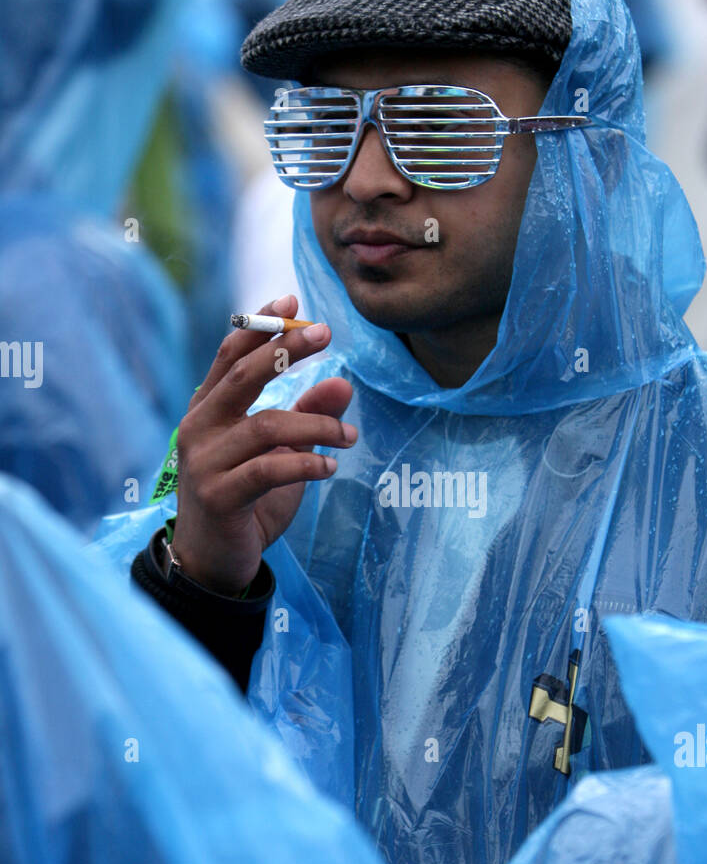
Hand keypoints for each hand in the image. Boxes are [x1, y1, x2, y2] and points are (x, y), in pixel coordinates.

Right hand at [172, 296, 355, 593]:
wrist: (213, 562)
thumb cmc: (246, 502)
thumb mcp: (282, 454)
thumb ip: (306, 417)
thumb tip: (344, 382)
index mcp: (208, 411)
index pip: (229, 356)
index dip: (259, 326)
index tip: (292, 301)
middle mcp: (199, 429)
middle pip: (241, 377)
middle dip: (285, 350)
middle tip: (326, 334)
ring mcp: (204, 463)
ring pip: (264, 426)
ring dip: (315, 424)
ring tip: (350, 434)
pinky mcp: (219, 496)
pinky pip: (267, 470)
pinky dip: (306, 464)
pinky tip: (331, 467)